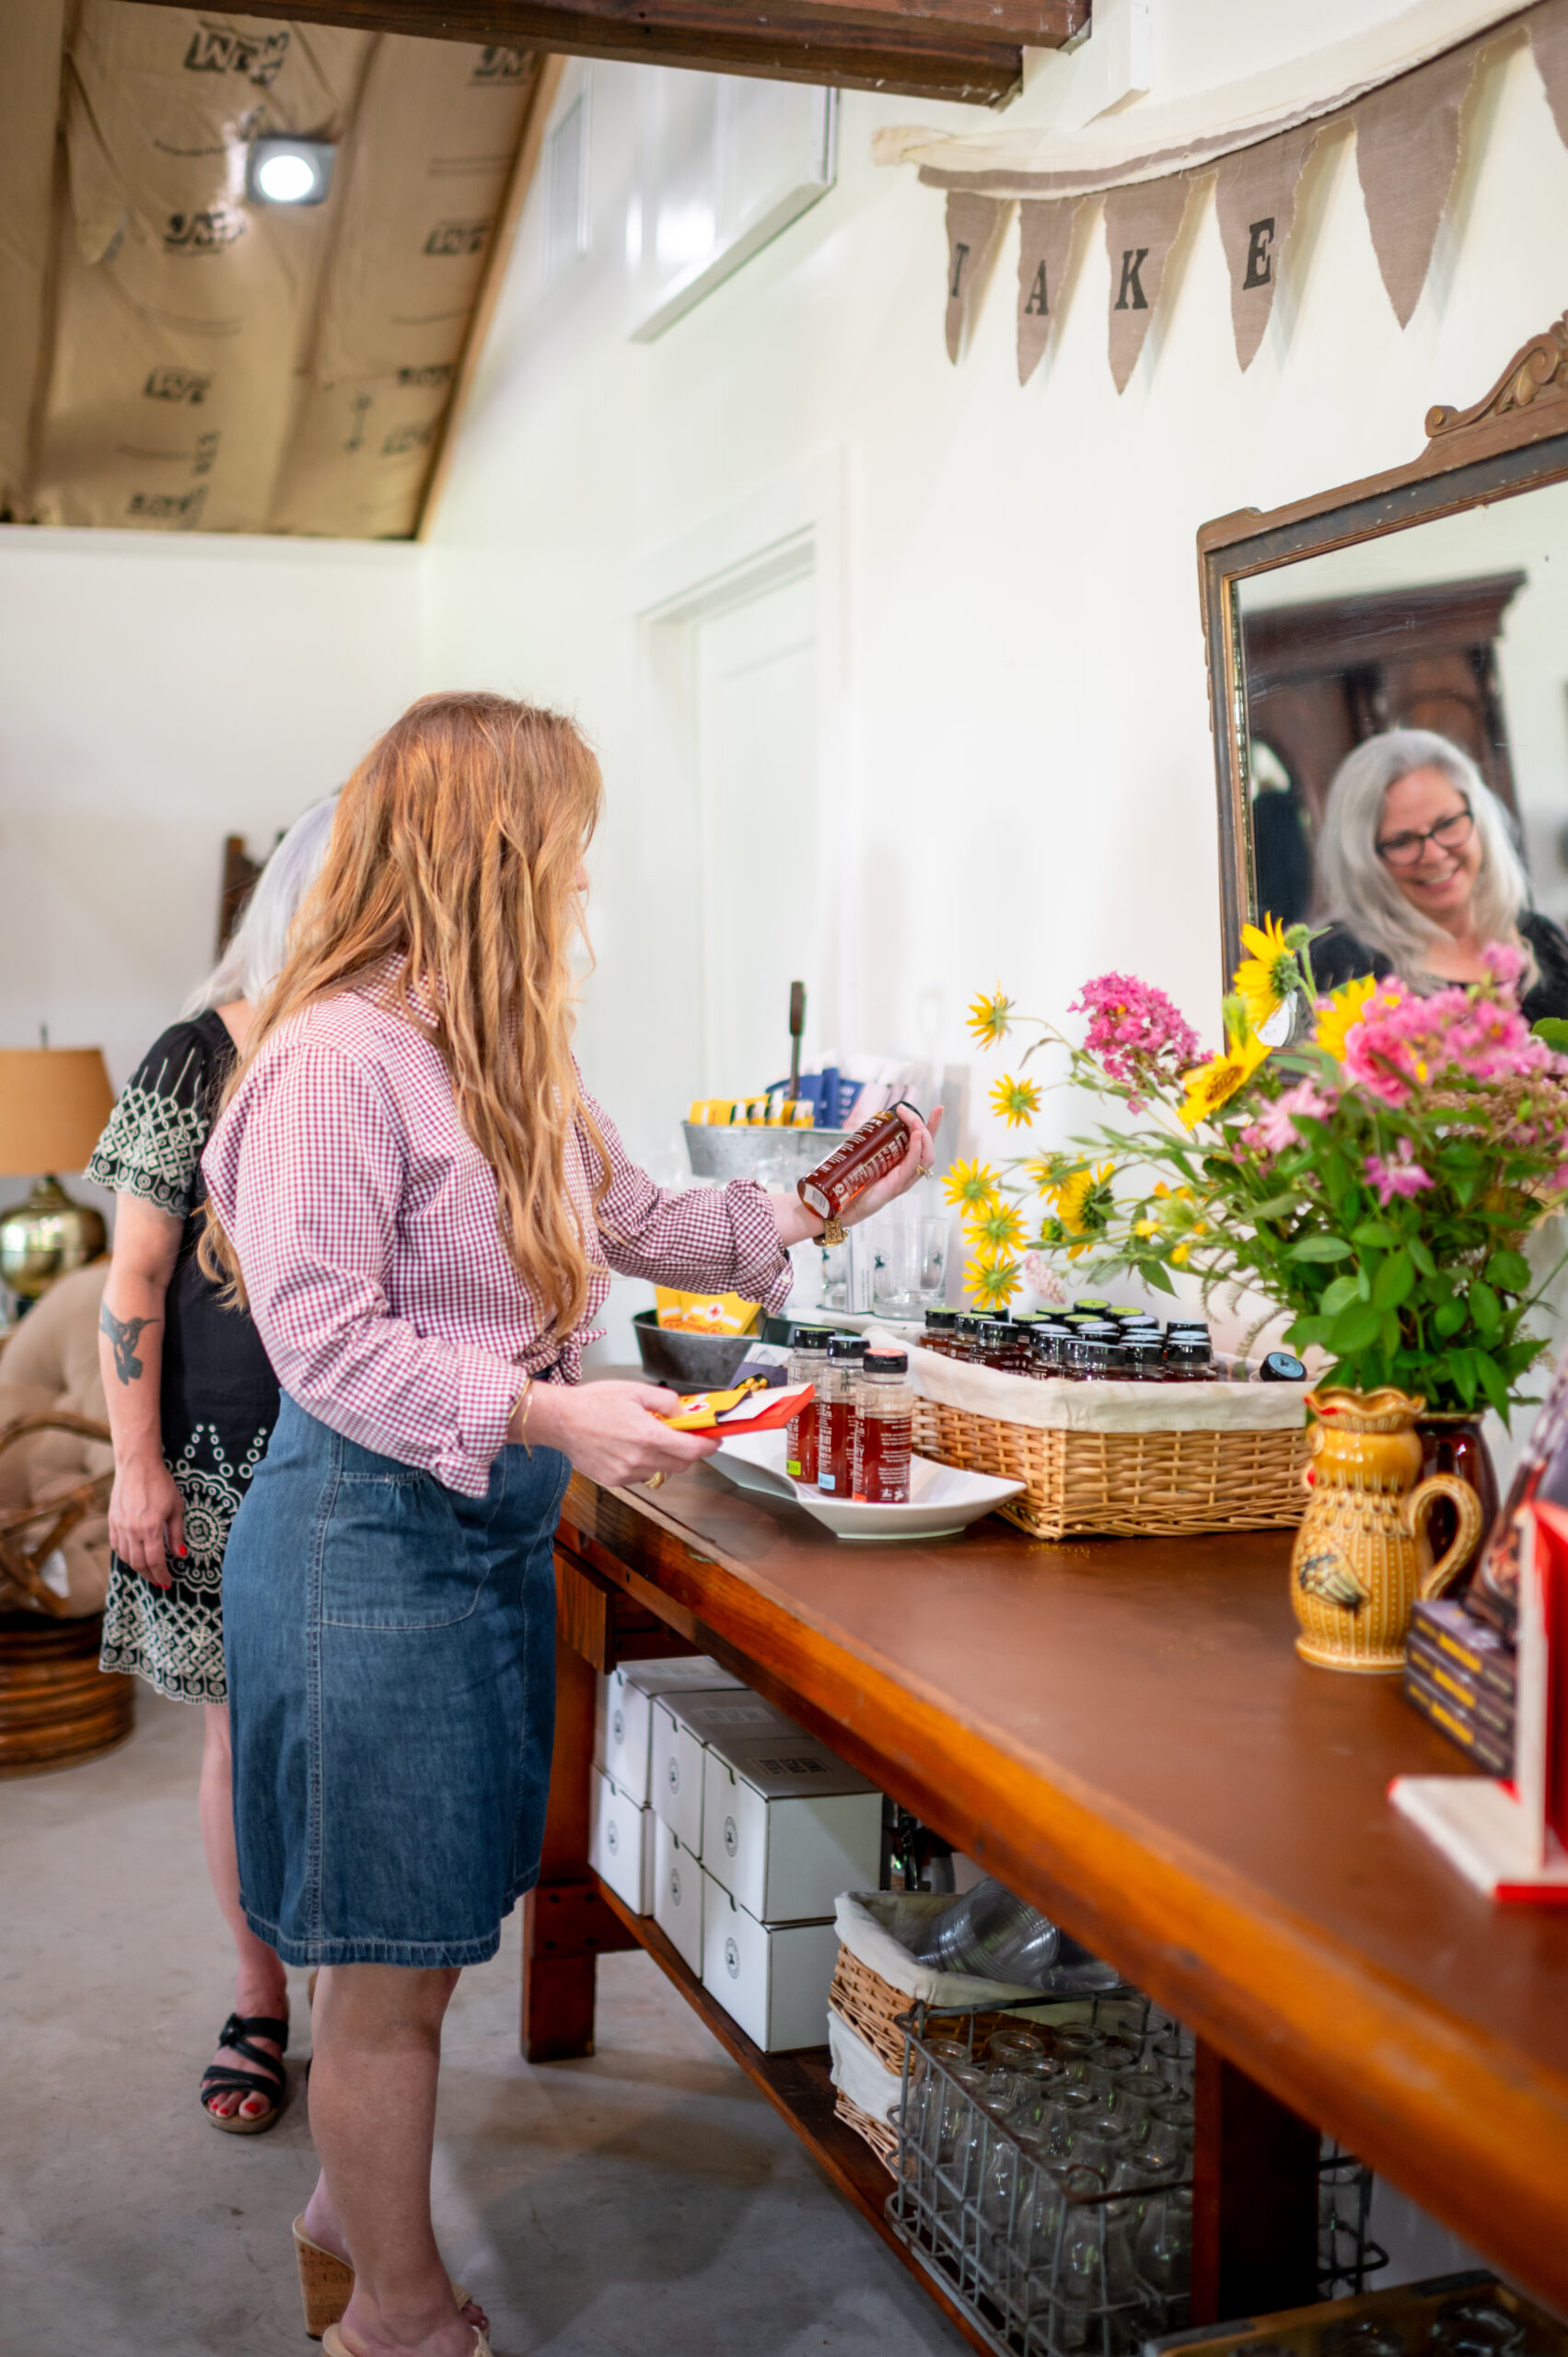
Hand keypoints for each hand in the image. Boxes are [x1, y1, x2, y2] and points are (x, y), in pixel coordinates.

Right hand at [107, 1453, 185, 1586]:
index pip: (155, 1561)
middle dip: (151, 1576)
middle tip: (160, 1581)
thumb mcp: (176, 1508)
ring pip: (126, 1557)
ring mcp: (119, 1526)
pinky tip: (134, 1557)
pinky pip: (116, 1546)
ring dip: (138, 1568)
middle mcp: (132, 1531)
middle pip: (139, 1563)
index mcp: (150, 1528)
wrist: (137, 1466)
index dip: (162, 1575)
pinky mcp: (112, 1521)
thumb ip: (176, 1534)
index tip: (168, 1583)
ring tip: (149, 1571)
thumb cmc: (161, 1484)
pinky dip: (125, 1556)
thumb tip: (180, 1555)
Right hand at [517, 1378, 721, 1488]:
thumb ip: (666, 1402)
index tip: (715, 1440)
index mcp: (648, 1435)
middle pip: (682, 1464)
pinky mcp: (614, 1480)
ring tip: (651, 1439)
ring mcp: (626, 1473)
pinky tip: (631, 1448)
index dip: (709, 1446)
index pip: (692, 1449)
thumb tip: (684, 1414)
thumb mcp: (635, 1390)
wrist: (560, 1421)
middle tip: (686, 1437)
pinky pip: (641, 1476)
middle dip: (689, 1451)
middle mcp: (640, 1459)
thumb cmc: (593, 1402)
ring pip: (662, 1471)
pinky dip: (645, 1465)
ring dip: (666, 1458)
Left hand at [846, 1102, 942, 1224]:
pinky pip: (913, 1165)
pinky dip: (917, 1149)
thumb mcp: (864, 1158)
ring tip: (913, 1120)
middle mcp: (908, 1172)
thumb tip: (867, 1125)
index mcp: (903, 1164)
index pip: (924, 1143)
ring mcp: (904, 1180)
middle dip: (923, 1123)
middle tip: (904, 1109)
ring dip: (922, 1133)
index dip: (933, 1126)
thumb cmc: (851, 1184)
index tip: (938, 1108)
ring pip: (926, 1155)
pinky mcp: (896, 1186)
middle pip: (927, 1146)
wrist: (838, 1206)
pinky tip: (916, 1136)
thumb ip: (870, 1145)